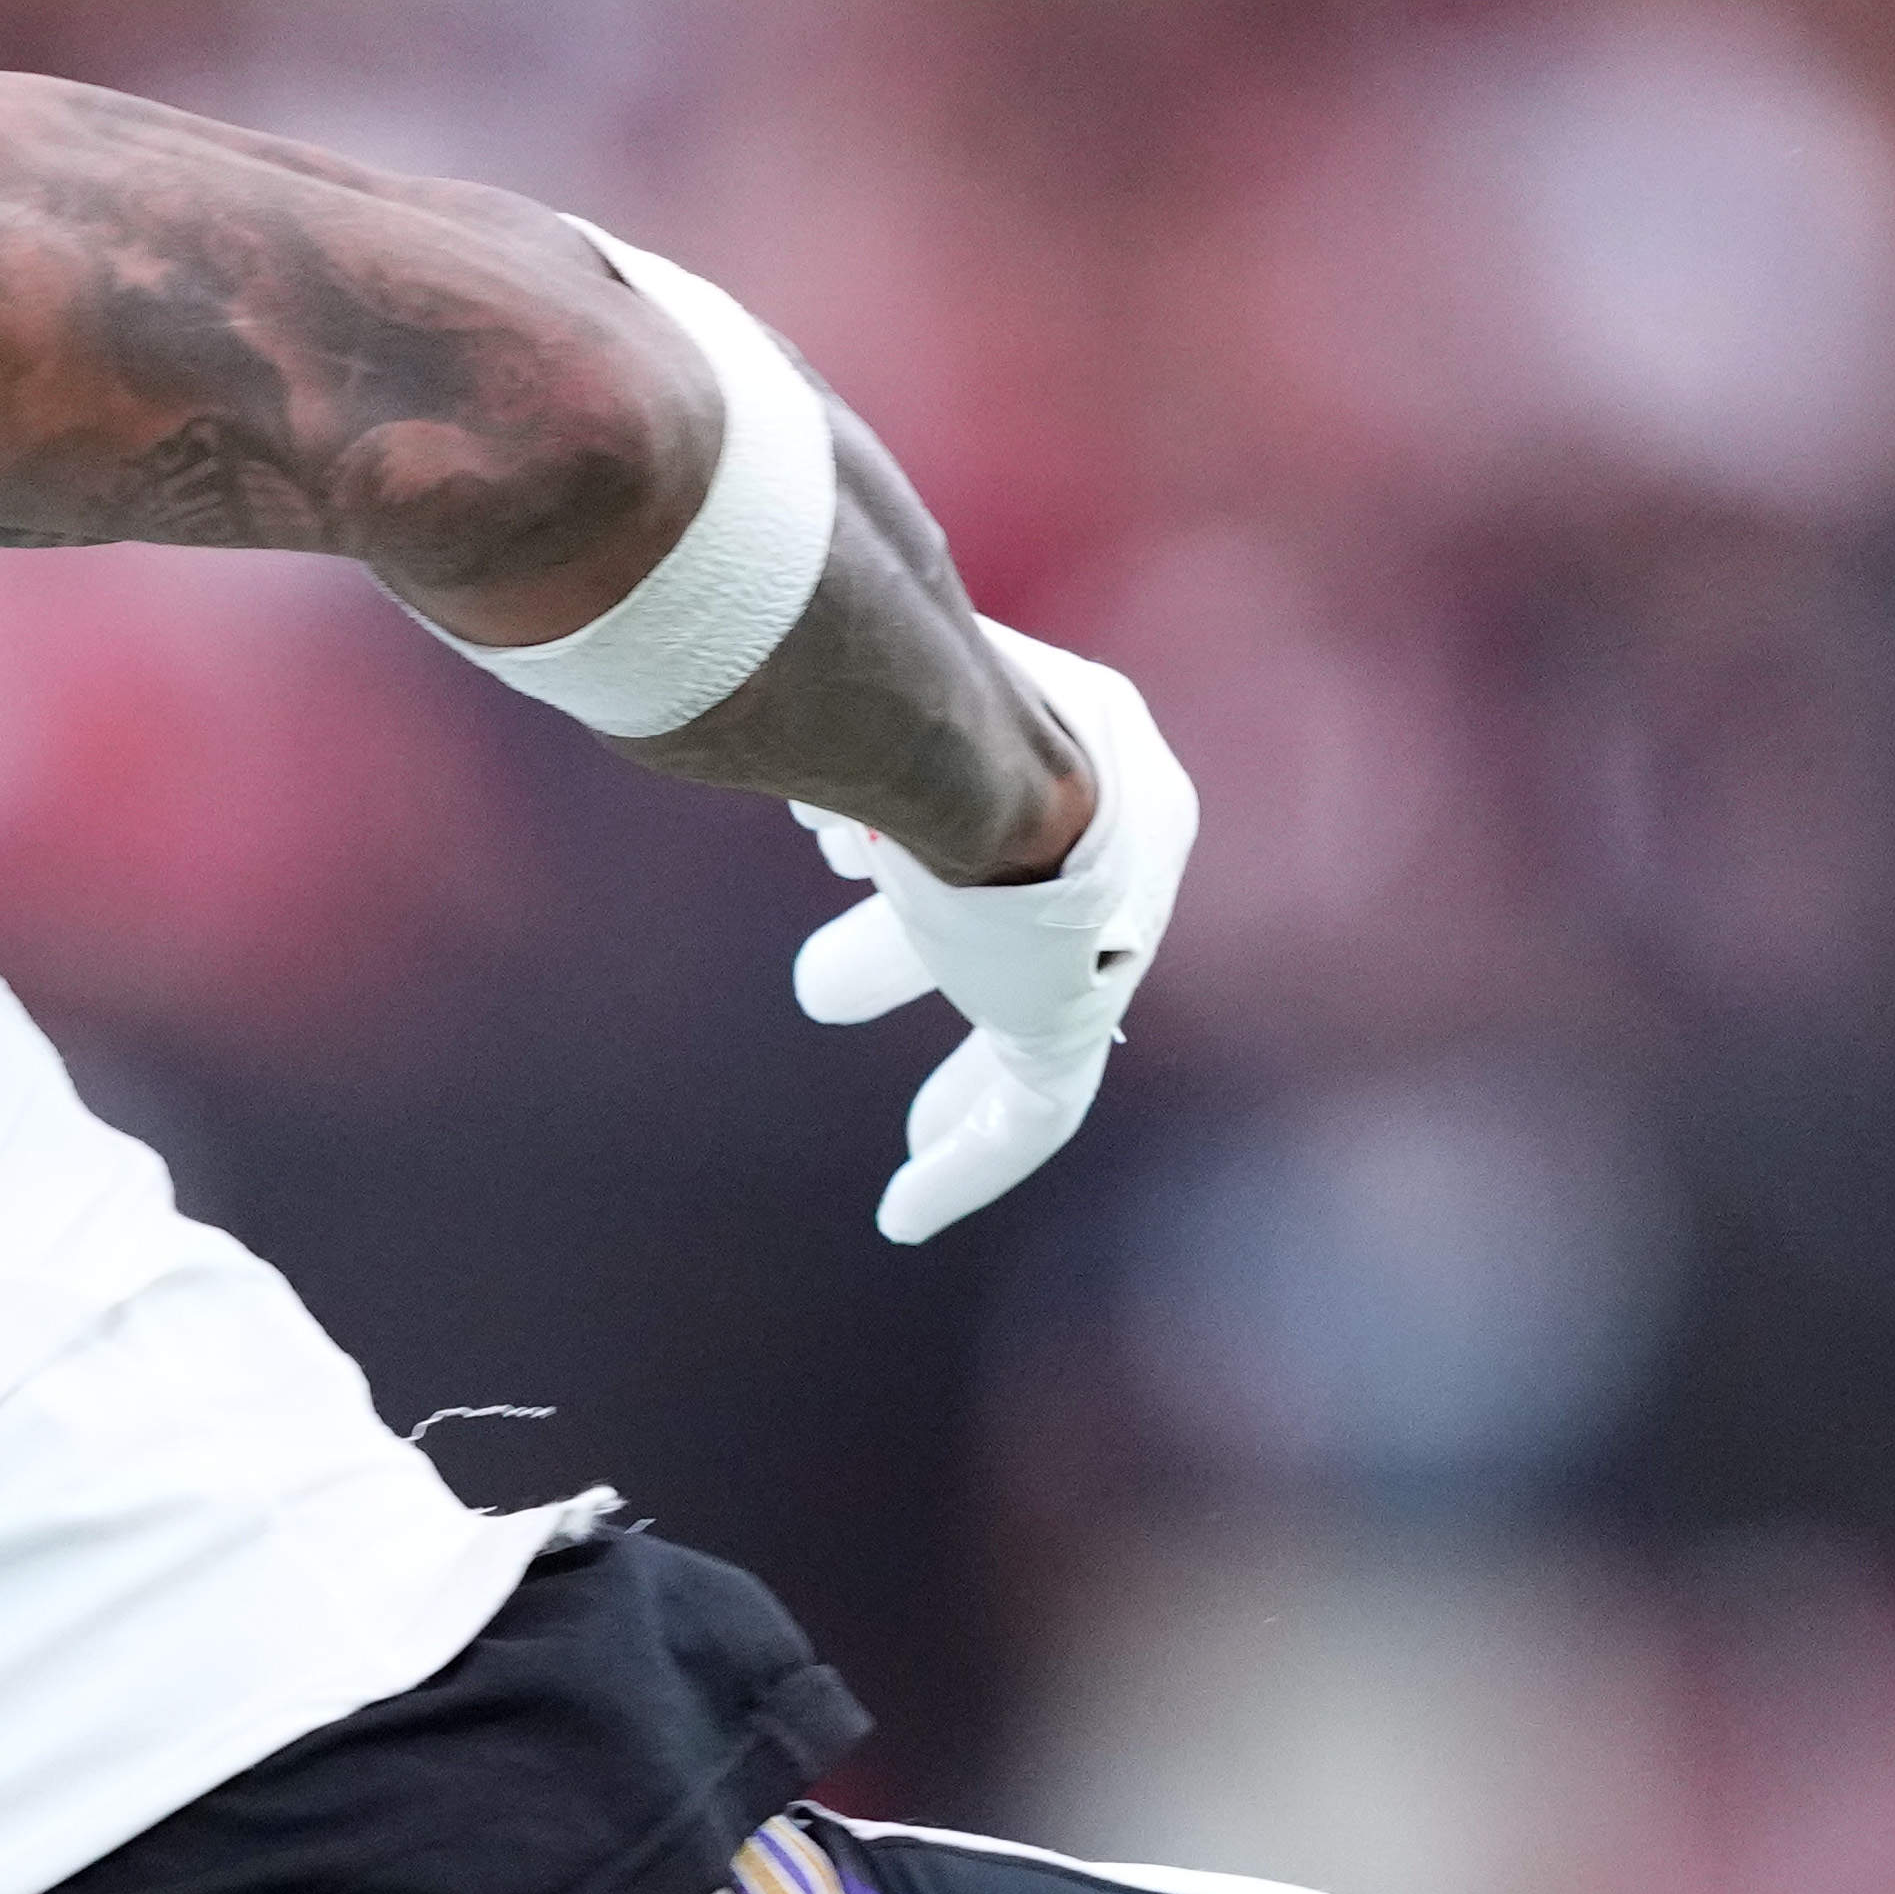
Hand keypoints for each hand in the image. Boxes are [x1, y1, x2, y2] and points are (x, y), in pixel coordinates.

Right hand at [788, 626, 1195, 1244]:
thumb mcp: (868, 682)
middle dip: (915, 950)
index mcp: (1093, 745)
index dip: (924, 837)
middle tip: (824, 989)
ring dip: (952, 1069)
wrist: (963, 753)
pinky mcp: (1075, 1021)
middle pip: (1018, 914)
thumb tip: (768, 740)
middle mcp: (1127, 844)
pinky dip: (971, 1159)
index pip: (1018, 803)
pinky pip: (1034, 1110)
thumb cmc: (897, 689)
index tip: (840, 856)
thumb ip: (837, 714)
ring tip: (908, 1131)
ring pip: (1027, 1021)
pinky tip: (909, 1211)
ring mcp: (1110, 939)